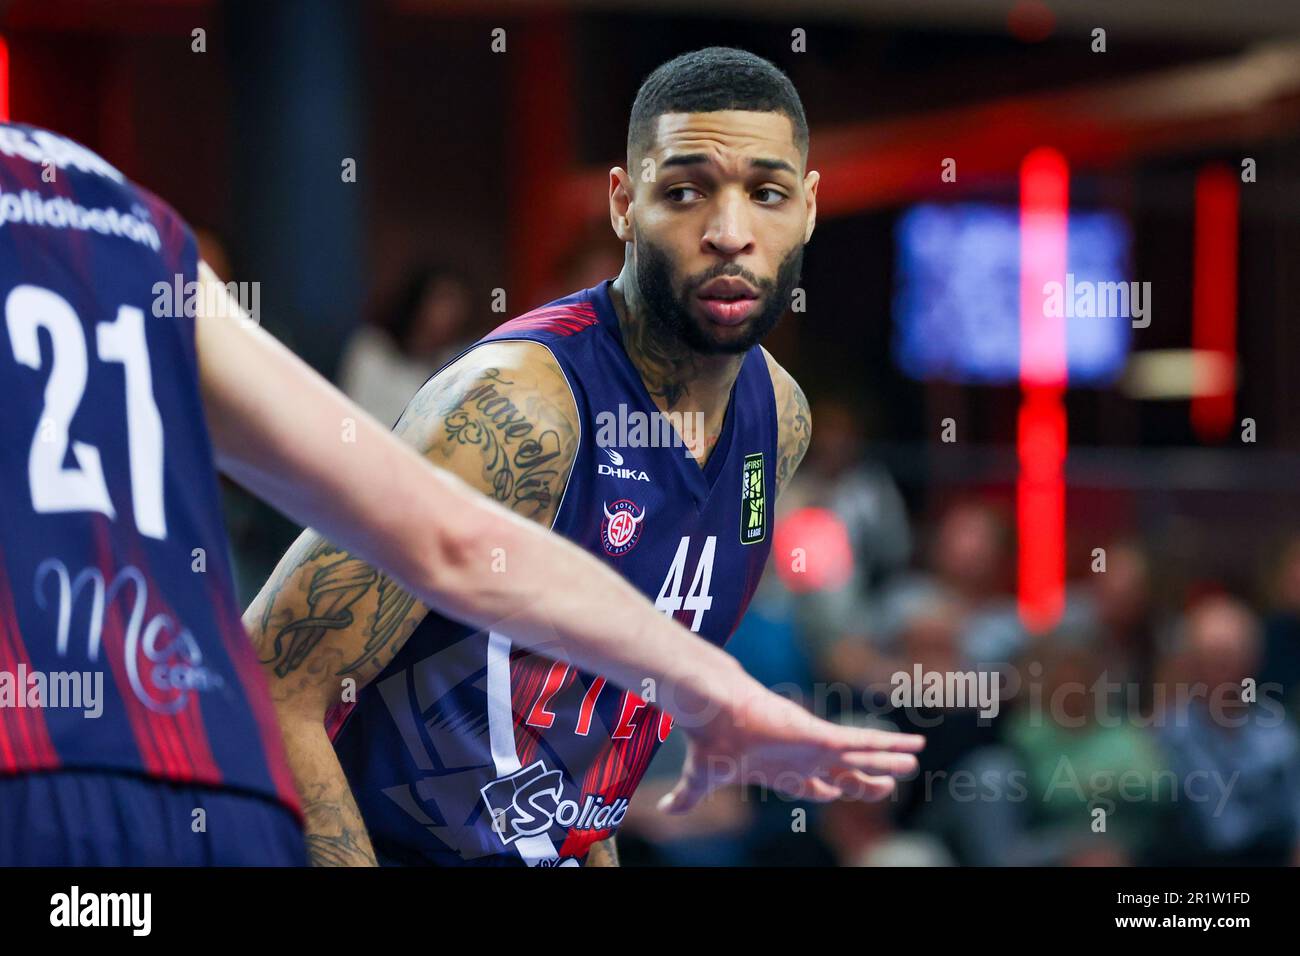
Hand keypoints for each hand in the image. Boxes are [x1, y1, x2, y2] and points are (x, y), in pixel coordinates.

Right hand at [658, 673, 923, 813]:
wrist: (713, 711)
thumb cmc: (710, 740)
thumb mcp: (702, 777)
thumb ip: (689, 796)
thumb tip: (664, 812)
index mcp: (781, 770)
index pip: (815, 786)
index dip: (833, 791)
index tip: (843, 793)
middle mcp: (804, 758)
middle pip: (845, 774)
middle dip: (867, 781)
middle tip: (888, 786)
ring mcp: (815, 747)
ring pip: (863, 758)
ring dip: (889, 761)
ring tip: (915, 762)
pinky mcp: (821, 736)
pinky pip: (864, 743)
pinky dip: (890, 745)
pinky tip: (913, 746)